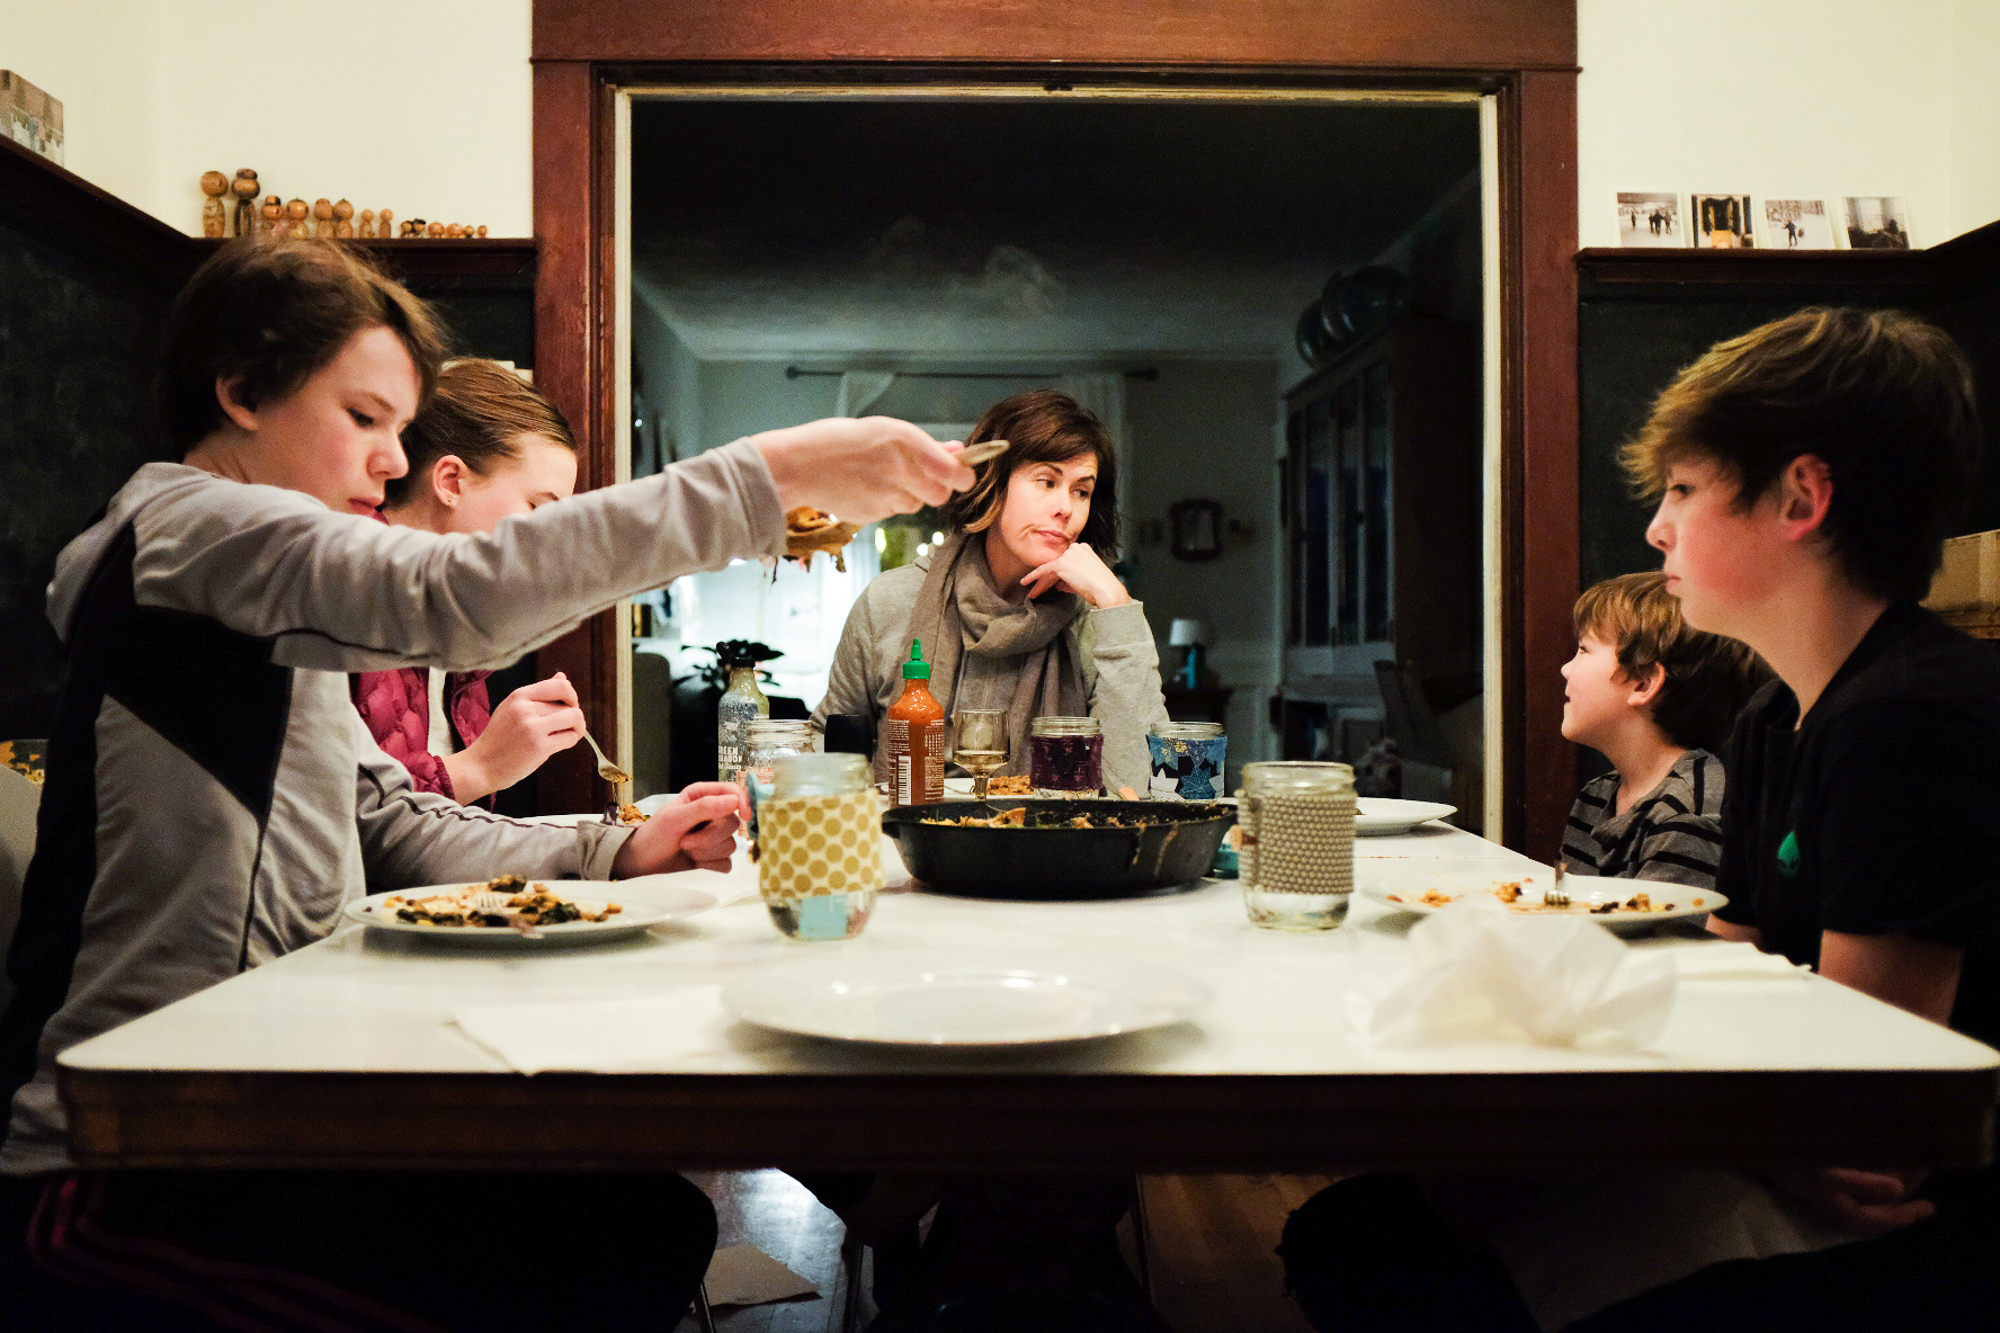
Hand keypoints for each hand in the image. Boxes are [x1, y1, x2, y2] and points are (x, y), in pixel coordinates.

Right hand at [448, 673, 583, 802]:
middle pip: (569, 705)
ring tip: (567, 735)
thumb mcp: (513, 708)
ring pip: (574, 718)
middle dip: (573, 717)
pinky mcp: (538, 747)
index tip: (569, 707)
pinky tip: (558, 745)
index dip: (572, 696)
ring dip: (577, 728)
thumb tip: (563, 677)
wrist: (482, 765)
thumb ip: (539, 694)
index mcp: (519, 695)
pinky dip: (570, 741)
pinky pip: (570, 738)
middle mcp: (525, 708)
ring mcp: (531, 727)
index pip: (560, 685)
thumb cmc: (500, 738)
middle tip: (566, 728)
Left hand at [610, 782, 750, 875]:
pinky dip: (710, 865)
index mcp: (703, 796)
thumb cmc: (654, 835)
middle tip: (685, 841)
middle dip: (710, 837)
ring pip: (731, 845)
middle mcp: (712, 814)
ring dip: (706, 852)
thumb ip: (705, 807)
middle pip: (733, 823)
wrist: (642, 863)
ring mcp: (715, 837)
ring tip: (685, 849)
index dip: (742, 803)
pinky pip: (727, 863)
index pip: (734, 793)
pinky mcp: (714, 858)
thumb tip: (735, 801)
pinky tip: (694, 863)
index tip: (744, 816)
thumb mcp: (675, 818)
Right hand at [753, 417, 975, 524]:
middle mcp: (899, 469)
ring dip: (908, 495)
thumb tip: (957, 451)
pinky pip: (892, 512)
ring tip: (880, 478)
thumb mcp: (884, 431)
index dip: (962, 476)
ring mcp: (886, 495)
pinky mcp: (872, 515)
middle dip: (935, 488)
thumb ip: (923, 446)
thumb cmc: (837, 441)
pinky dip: (885, 503)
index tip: (961, 475)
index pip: (954, 472)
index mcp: (905, 441)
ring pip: (916, 504)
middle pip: (940, 495)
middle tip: (917, 476)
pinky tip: (864, 488)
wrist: (796, 466)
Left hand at [1020, 541, 1130, 606]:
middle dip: (1047, 580)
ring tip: (1032, 594)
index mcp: (1084, 549)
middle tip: (1038, 590)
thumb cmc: (1100, 588)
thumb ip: (1070, 580)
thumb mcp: (1085, 580)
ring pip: (1050, 569)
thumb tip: (1057, 585)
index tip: (1050, 586)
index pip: (1066, 562)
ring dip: (1041, 583)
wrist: (1106, 590)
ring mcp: (1068, 555)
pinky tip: (1025, 582)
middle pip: (1057, 565)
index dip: (1057, 576)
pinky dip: (1033, 576)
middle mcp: (1076, 548)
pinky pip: (1043, 570)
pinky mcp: (1062, 563)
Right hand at [1760, 1165, 1935, 1235]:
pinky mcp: (1808, 1169)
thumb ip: (1860, 1181)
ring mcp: (1817, 1185)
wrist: (1740, 1139)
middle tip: (1924, 1172)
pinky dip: (1866, 1171)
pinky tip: (1872, 1155)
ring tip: (1906, 1163)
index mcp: (1833, 1203)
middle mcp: (1827, 1198)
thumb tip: (1899, 1189)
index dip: (1904, 1217)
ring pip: (1861, 1194)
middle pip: (1871, 1209)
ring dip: (1885, 1181)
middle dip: (1900, 1195)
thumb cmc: (1782, 1156)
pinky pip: (1847, 1179)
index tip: (1931, 1208)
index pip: (1875, 1221)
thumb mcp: (1822, 1171)